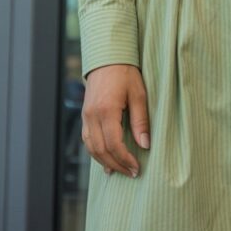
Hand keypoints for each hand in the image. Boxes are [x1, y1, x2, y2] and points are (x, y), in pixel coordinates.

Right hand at [81, 63, 150, 177]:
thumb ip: (141, 120)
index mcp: (106, 110)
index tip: (137, 168)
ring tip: (120, 170)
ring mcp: (86, 116)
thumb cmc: (125, 73)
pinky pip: (87, 140)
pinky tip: (105, 160)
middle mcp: (92, 116)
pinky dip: (96, 153)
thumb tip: (145, 145)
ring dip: (105, 162)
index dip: (125, 159)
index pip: (114, 144)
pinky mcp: (85, 115)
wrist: (107, 57)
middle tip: (132, 173)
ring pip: (91, 148)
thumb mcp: (139, 94)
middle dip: (117, 165)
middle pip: (101, 150)